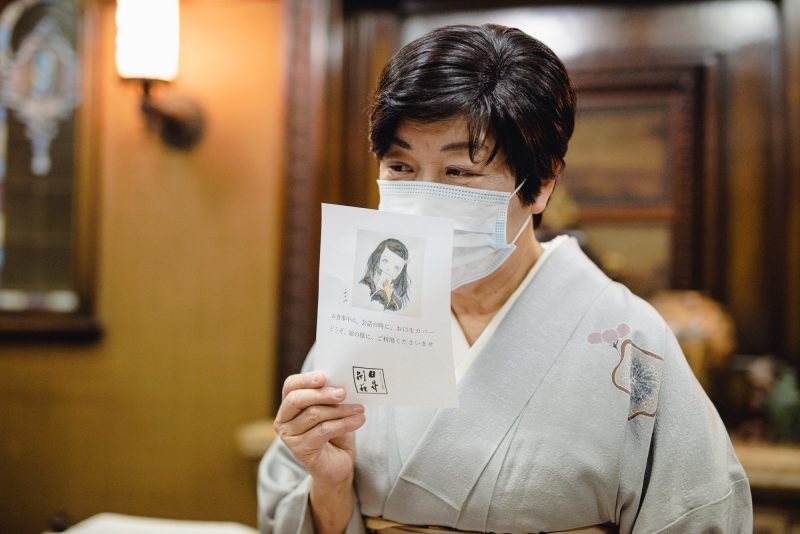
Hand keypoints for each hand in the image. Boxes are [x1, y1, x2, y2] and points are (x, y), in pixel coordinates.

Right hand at [274, 371, 365, 485]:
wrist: (338, 463)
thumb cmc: (335, 432)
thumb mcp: (333, 410)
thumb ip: (331, 397)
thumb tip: (342, 384)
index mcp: (289, 405)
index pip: (290, 386)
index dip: (305, 379)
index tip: (323, 377)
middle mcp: (283, 420)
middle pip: (298, 399)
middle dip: (322, 394)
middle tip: (344, 393)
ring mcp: (289, 436)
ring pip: (314, 415)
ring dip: (340, 410)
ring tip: (359, 409)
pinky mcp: (300, 449)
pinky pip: (323, 430)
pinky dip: (344, 423)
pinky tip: (359, 420)